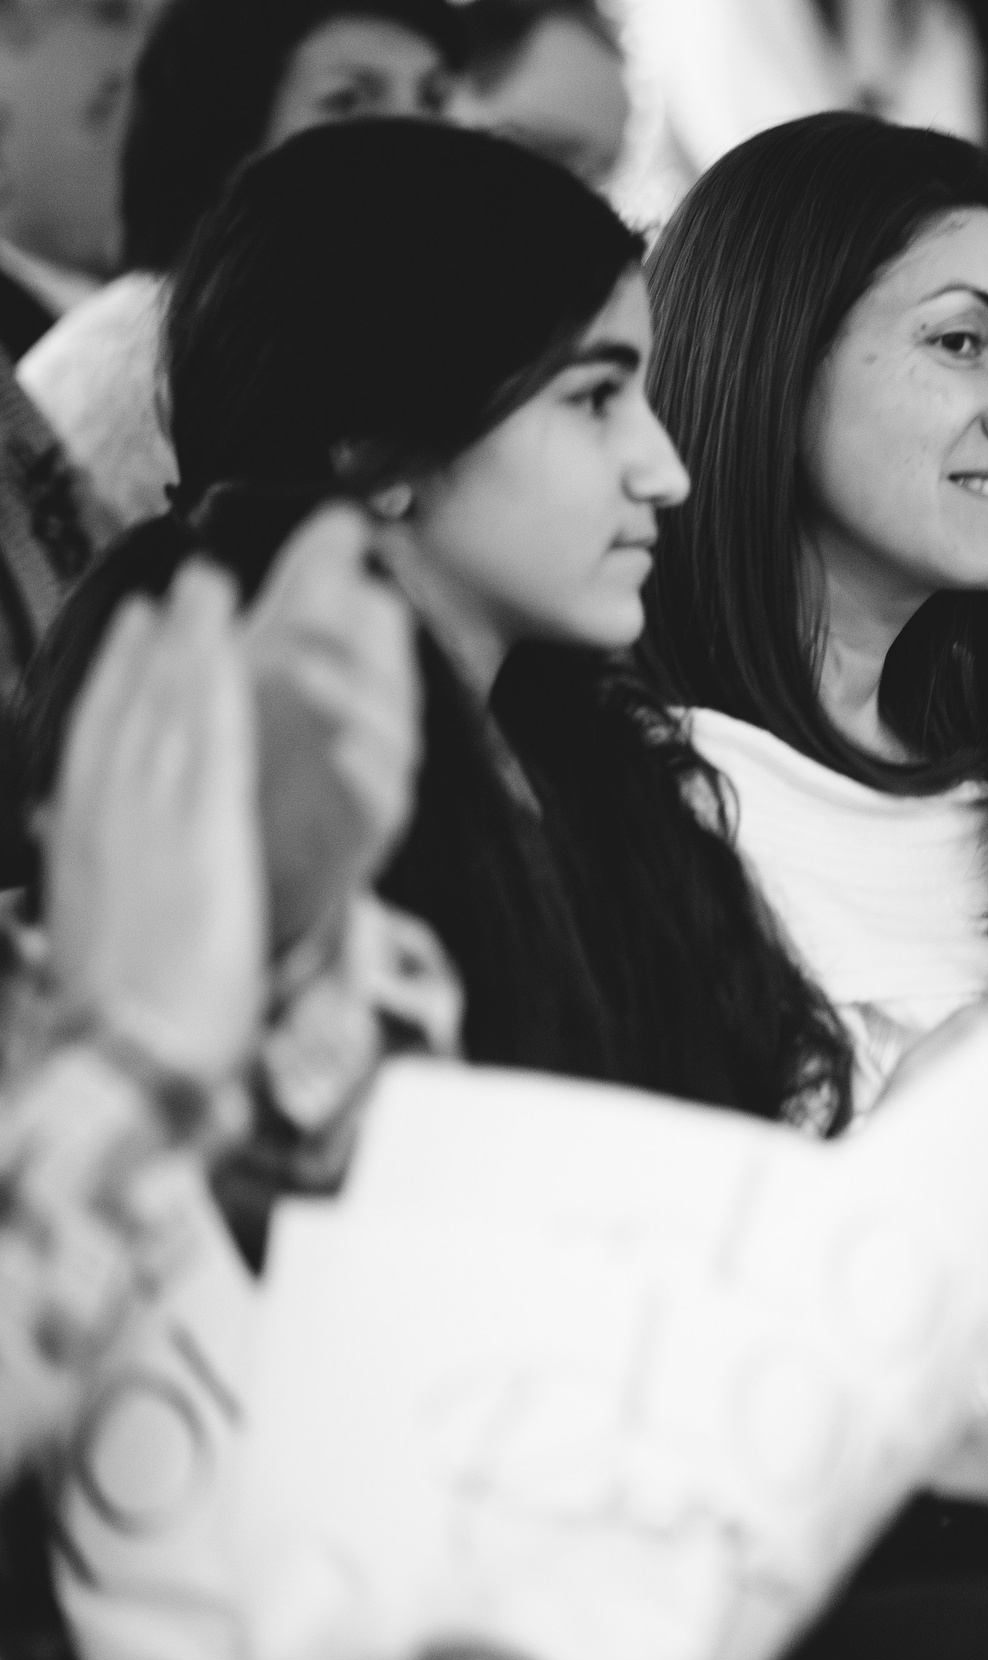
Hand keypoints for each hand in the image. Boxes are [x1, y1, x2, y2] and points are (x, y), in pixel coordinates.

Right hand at [48, 564, 264, 1082]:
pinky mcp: (199, 833)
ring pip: (167, 712)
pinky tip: (228, 643)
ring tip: (205, 588)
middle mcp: (108, 824)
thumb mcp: (99, 955)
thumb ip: (101, 904)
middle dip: (150, 650)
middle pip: (127, 717)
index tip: (132, 643)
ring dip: (186, 643)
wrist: (124, 1067)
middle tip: (171, 591)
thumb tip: (92, 885)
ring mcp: (151, 822)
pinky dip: (211, 684)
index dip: (113, 691)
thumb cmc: (119, 1033)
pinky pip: (207, 741)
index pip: (97, 752)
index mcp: (83, 855)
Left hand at [241, 503, 421, 955]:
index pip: (374, 616)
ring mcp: (382, 771)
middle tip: (313, 599)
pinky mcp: (375, 824)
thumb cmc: (278, 748)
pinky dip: (366, 772)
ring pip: (389, 727)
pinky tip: (342, 750)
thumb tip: (341, 513)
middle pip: (388, 666)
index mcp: (360, 669)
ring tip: (300, 665)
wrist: (270, 857)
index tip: (335, 542)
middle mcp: (379, 715)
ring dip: (348, 694)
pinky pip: (385, 796)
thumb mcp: (288, 657)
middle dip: (355, 634)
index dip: (353, 580)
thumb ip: (314, 588)